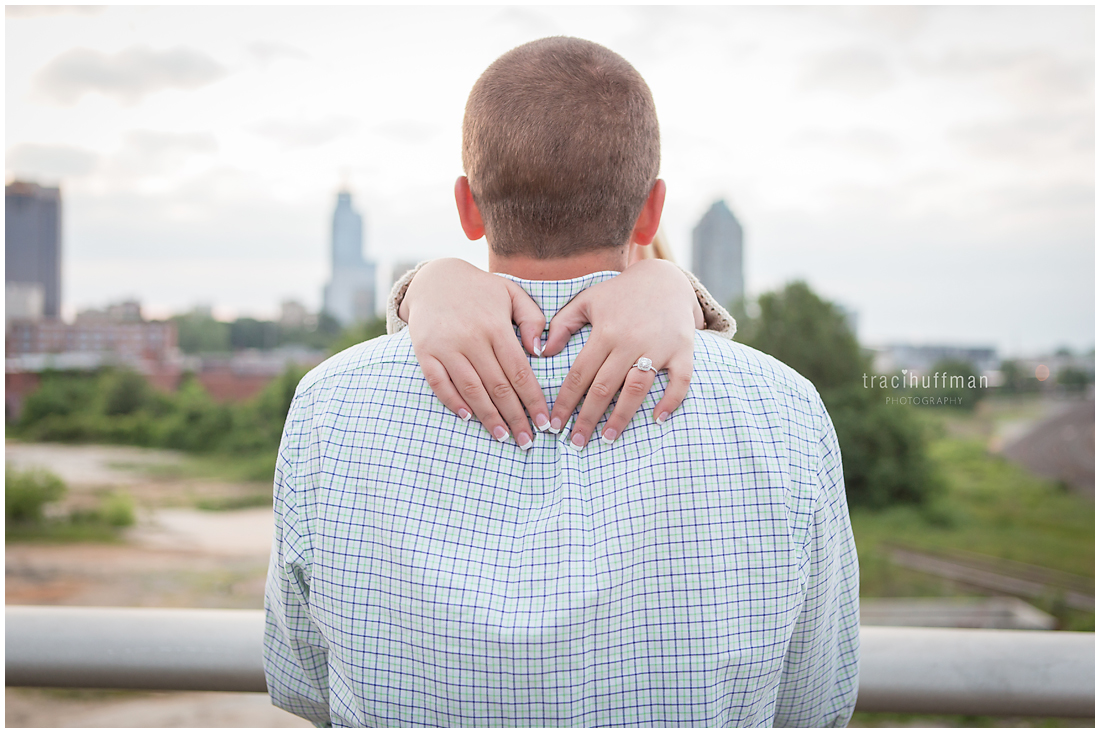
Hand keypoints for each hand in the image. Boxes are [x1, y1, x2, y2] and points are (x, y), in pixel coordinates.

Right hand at [400, 258, 548, 447]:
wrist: (435, 279)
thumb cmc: (480, 291)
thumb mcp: (512, 294)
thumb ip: (532, 319)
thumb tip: (540, 351)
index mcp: (496, 326)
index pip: (519, 372)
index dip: (533, 400)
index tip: (543, 422)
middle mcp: (471, 338)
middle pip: (497, 386)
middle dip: (515, 417)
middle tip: (527, 441)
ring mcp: (445, 346)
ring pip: (471, 389)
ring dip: (488, 417)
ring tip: (503, 437)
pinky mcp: (425, 352)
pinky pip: (439, 383)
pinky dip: (453, 402)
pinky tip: (467, 417)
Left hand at [541, 258, 703, 448]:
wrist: (665, 278)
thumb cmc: (620, 293)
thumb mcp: (587, 301)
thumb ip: (561, 325)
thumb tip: (543, 353)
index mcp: (605, 332)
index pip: (579, 375)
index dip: (566, 402)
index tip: (555, 424)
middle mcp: (630, 341)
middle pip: (604, 388)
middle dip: (587, 418)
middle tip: (576, 443)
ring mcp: (659, 347)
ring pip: (637, 389)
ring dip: (622, 417)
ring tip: (608, 438)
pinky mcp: (683, 350)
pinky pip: (680, 381)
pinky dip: (671, 401)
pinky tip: (657, 419)